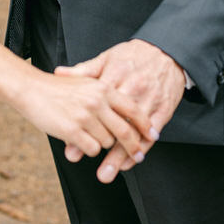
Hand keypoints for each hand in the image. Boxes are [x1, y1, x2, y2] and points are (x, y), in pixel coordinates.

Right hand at [13, 69, 153, 183]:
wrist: (30, 88)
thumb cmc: (57, 87)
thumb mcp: (86, 82)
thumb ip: (105, 94)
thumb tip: (126, 112)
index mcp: (103, 88)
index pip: (132, 108)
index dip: (144, 124)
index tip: (152, 136)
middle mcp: (97, 101)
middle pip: (125, 130)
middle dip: (134, 146)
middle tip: (139, 155)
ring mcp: (85, 116)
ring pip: (107, 141)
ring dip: (102, 144)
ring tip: (89, 136)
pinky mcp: (73, 130)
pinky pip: (92, 149)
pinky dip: (88, 148)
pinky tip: (79, 140)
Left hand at [55, 39, 184, 179]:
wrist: (165, 51)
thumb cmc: (132, 57)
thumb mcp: (107, 58)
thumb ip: (84, 70)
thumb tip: (58, 72)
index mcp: (116, 75)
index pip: (96, 104)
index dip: (83, 124)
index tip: (69, 141)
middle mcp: (133, 88)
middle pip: (114, 122)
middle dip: (99, 145)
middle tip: (80, 160)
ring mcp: (150, 100)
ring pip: (133, 132)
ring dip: (120, 154)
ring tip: (107, 172)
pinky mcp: (164, 109)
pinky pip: (151, 133)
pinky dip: (141, 149)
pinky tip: (129, 163)